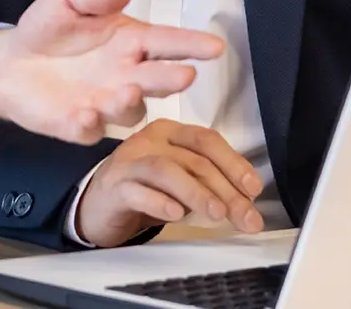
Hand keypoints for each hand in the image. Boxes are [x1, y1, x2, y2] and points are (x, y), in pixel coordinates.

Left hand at [0, 0, 224, 143]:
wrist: (10, 61)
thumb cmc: (48, 29)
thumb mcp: (67, 0)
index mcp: (131, 42)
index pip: (168, 42)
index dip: (192, 44)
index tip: (215, 47)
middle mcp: (126, 76)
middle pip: (157, 80)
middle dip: (171, 78)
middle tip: (185, 75)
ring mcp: (105, 104)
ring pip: (129, 110)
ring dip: (130, 101)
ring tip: (128, 89)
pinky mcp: (78, 125)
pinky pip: (89, 130)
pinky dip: (89, 125)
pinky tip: (84, 114)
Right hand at [75, 120, 264, 247]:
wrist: (97, 205)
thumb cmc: (144, 190)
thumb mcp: (180, 182)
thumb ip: (209, 185)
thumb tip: (247, 203)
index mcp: (170, 132)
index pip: (207, 140)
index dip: (234, 163)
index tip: (253, 188)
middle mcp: (149, 141)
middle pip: (193, 159)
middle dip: (226, 190)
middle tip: (246, 216)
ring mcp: (129, 162)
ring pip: (166, 170)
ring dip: (197, 192)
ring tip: (217, 214)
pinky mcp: (114, 187)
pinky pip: (138, 191)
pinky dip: (160, 202)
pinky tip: (176, 215)